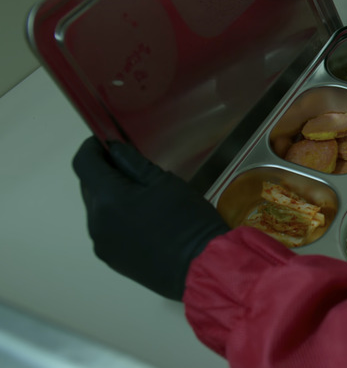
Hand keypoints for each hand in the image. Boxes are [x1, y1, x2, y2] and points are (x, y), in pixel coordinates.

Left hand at [72, 137, 229, 299]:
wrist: (202, 267)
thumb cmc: (189, 220)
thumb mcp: (165, 183)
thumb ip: (134, 163)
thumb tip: (113, 149)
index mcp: (108, 199)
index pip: (83, 164)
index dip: (92, 147)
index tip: (106, 141)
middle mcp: (96, 222)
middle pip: (89, 187)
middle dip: (104, 172)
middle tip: (132, 167)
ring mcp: (101, 243)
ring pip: (98, 210)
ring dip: (111, 197)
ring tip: (142, 198)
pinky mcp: (111, 259)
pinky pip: (106, 229)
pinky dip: (117, 218)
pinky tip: (143, 221)